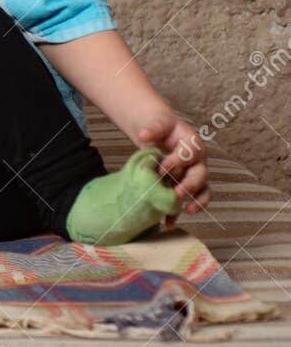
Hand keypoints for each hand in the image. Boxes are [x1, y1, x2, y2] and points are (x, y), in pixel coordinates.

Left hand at [136, 113, 209, 228]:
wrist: (161, 134)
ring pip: (201, 191)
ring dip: (195, 202)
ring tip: (186, 211)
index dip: (177, 161)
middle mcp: (198, 162)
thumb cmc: (162, 128)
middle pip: (200, 175)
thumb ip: (153, 129)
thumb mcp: (158, 124)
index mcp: (193, 145)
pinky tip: (168, 223)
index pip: (190, 154)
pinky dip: (178, 212)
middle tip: (177, 193)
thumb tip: (143, 135)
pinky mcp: (185, 187)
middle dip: (190, 185)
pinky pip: (187, 201)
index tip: (161, 168)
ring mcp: (193, 176)